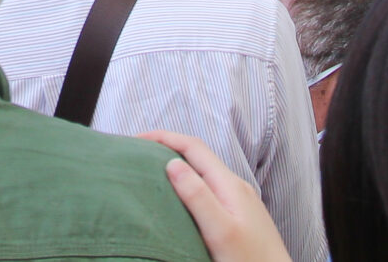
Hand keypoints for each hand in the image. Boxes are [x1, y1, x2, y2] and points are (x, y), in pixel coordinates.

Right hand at [137, 133, 291, 261]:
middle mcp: (235, 186)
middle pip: (198, 156)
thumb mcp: (220, 230)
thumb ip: (198, 196)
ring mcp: (239, 201)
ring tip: (154, 174)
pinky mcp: (239, 215)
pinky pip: (210, 190)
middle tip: (140, 155)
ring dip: (179, 166)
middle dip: (169, 148)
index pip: (194, 147)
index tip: (138, 139)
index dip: (165, 137)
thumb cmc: (250, 260)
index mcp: (229, 184)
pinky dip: (189, 185)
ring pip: (204, 173)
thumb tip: (172, 163)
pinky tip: (180, 199)